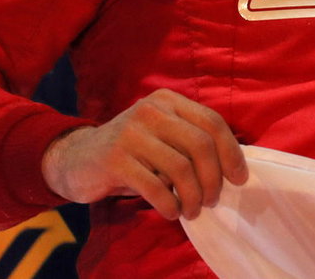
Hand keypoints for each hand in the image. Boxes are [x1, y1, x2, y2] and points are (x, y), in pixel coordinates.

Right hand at [40, 89, 247, 220]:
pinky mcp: (114, 159)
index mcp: (168, 101)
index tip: (239, 179)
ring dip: (193, 196)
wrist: (74, 158)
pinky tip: (172, 213)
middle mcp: (151, 111)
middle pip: (201, 145)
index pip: (213, 123)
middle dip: (214, 179)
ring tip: (193, 210)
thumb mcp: (162, 136)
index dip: (232, 153)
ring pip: (180, 168)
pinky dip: (169, 204)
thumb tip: (233, 167)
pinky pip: (155, 186)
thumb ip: (191, 142)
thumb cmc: (131, 151)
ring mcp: (131, 133)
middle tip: (213, 200)